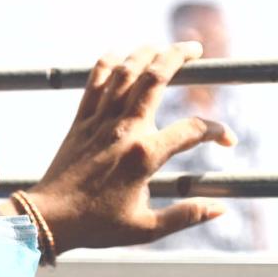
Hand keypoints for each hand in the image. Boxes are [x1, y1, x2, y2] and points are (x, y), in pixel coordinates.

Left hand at [22, 43, 236, 253]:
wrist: (50, 220)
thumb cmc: (98, 227)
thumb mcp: (147, 229)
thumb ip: (186, 216)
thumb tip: (222, 210)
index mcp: (144, 157)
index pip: (192, 131)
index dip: (217, 131)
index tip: (227, 140)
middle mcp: (124, 130)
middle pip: (156, 77)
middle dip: (179, 56)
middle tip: (196, 48)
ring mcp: (100, 122)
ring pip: (126, 72)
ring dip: (146, 52)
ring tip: (163, 47)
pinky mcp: (80, 121)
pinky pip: (94, 81)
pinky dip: (109, 63)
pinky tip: (120, 55)